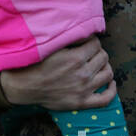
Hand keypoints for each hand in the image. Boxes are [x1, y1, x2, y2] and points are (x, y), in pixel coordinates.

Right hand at [0, 38, 115, 109]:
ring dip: (105, 67)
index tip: (86, 43)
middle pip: (103, 57)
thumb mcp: (52, 46)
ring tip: (98, 65)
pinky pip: (105, 99)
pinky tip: (110, 83)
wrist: (24, 87)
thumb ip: (70, 39)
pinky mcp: (82, 102)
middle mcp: (83, 74)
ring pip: (108, 74)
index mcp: (76, 58)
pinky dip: (111, 90)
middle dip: (98, 52)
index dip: (92, 41)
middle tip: (90, 53)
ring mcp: (84, 89)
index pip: (96, 44)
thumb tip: (85, 32)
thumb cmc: (35, 64)